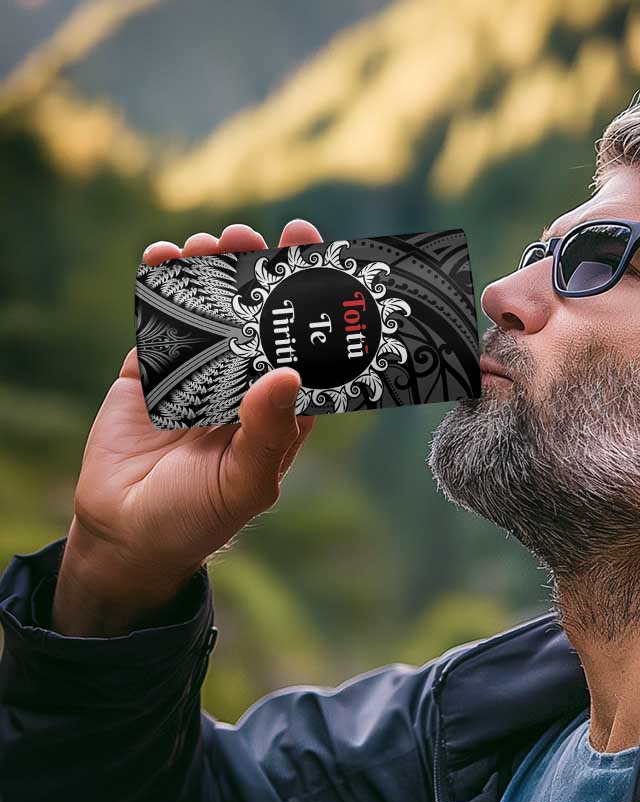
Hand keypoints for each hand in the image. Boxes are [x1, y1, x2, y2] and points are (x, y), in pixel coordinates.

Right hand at [52, 220, 322, 635]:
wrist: (127, 534)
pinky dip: (161, 288)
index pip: (306, 349)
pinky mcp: (153, 372)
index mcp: (281, 410)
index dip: (314, 305)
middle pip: (259, 318)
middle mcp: (245, 385)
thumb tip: (289, 374)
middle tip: (258, 235)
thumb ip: (269, 431)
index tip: (319, 257)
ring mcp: (199, 375)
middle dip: (261, 274)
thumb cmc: (200, 517)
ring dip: (213, 273)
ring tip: (212, 243)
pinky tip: (164, 257)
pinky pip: (160, 322)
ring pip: (211, 312)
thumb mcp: (245, 482)